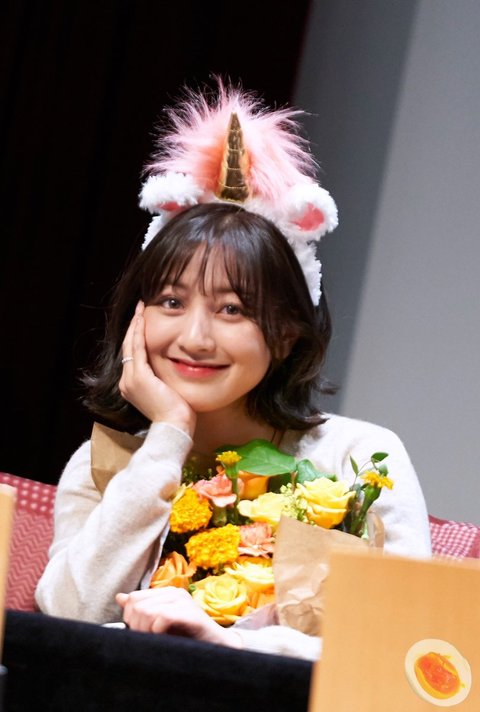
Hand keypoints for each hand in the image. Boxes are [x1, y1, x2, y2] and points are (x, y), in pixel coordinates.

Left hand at [115, 588, 242, 647]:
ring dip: (145, 631)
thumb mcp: (160, 623)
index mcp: (167, 593)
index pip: (134, 598)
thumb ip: (141, 610)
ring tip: (154, 640)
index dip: (130, 617)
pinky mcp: (191, 615)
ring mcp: (184, 602)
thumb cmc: (187, 638)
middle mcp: (174, 593)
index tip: (137, 632)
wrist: (217, 647)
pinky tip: (163, 638)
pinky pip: (163, 618)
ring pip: (147, 611)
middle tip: (146, 638)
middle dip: (135, 626)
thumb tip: (120, 597)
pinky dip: (157, 631)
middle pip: (137, 605)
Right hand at [119, 301, 195, 435]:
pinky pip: (137, 348)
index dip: (136, 336)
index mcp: (132, 386)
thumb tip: (176, 365)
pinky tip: (143, 319)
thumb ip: (165, 378)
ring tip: (140, 308)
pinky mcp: (138, 377)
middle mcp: (126, 382)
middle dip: (134, 326)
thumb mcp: (168, 392)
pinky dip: (139, 332)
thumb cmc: (178, 414)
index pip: (133, 355)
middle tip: (140, 308)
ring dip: (135, 325)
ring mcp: (130, 379)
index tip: (143, 321)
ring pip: (131, 344)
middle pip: (128, 346)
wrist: (175, 427)